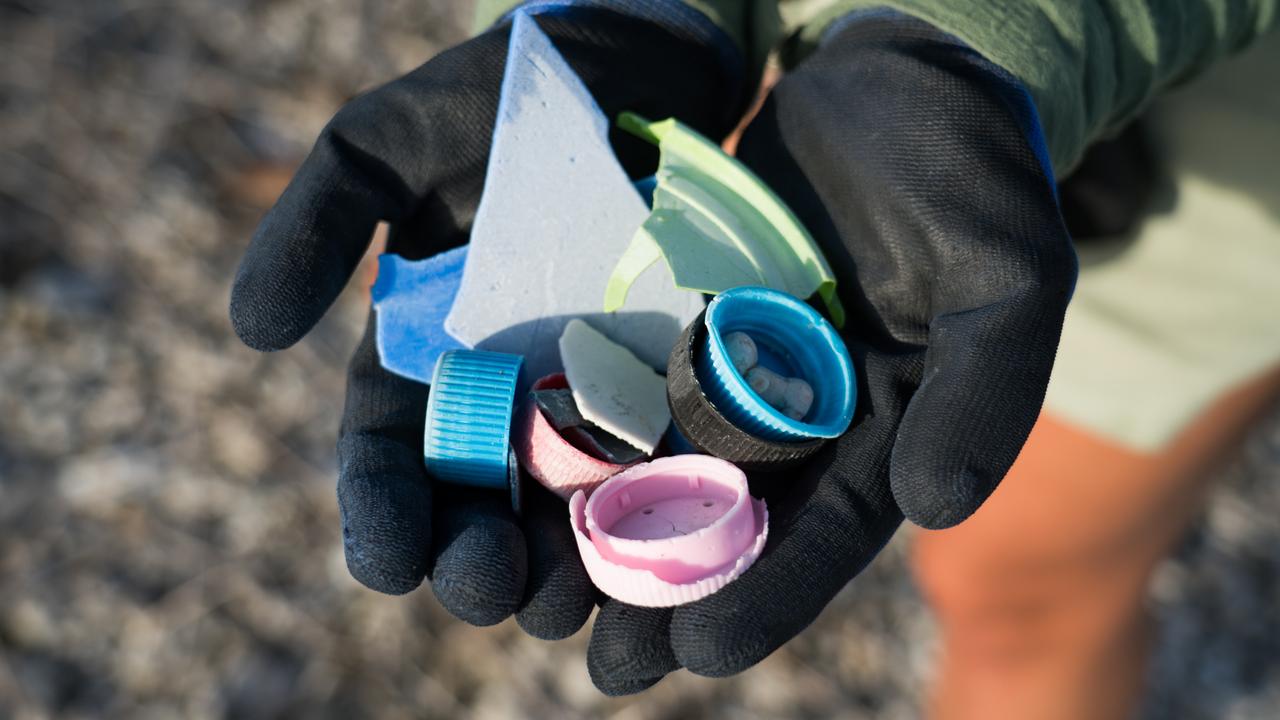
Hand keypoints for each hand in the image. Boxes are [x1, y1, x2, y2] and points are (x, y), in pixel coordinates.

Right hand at [229, 8, 741, 638]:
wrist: (642, 62)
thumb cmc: (508, 98)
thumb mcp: (395, 137)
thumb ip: (324, 218)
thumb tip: (251, 331)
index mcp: (424, 359)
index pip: (389, 460)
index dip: (381, 517)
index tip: (386, 561)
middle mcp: (505, 397)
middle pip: (477, 511)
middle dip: (474, 564)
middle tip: (490, 583)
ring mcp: (594, 400)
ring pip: (567, 518)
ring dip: (561, 573)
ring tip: (568, 596)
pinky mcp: (676, 390)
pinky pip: (663, 476)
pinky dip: (654, 526)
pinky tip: (657, 559)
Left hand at [586, 12, 1076, 690]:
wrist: (899, 73)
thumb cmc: (968, 171)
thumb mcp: (1005, 276)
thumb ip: (985, 392)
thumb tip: (938, 508)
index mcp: (880, 429)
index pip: (826, 532)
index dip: (768, 594)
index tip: (701, 649)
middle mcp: (798, 418)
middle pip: (729, 523)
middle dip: (668, 594)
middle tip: (607, 660)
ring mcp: (729, 368)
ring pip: (660, 467)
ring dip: (604, 535)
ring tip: (543, 599)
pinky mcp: (674, 315)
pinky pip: (619, 381)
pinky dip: (576, 430)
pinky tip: (519, 478)